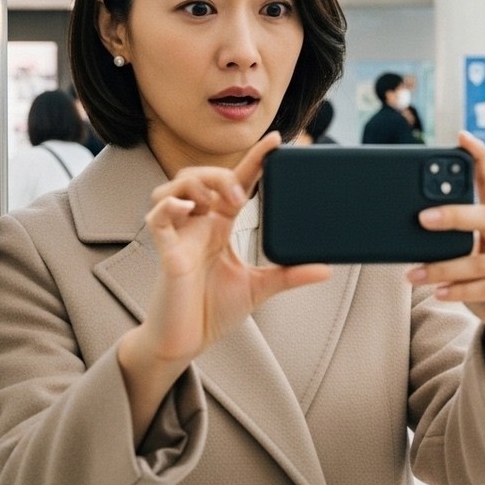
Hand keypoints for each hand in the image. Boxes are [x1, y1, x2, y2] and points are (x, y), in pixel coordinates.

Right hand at [120, 132, 331, 442]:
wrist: (184, 343)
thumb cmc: (212, 311)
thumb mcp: (259, 288)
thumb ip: (290, 274)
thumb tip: (326, 269)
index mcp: (219, 226)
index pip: (236, 182)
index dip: (254, 160)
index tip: (277, 141)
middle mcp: (198, 224)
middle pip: (200, 175)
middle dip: (220, 173)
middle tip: (242, 194)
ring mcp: (179, 236)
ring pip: (174, 186)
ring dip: (197, 183)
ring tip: (221, 201)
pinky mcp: (165, 253)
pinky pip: (157, 218)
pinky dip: (169, 206)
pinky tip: (186, 207)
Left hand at [407, 131, 484, 432]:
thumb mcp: (474, 261)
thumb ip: (458, 245)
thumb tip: (416, 230)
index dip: (480, 158)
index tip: (462, 137)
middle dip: (454, 215)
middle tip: (422, 218)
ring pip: (480, 261)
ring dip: (442, 269)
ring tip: (413, 276)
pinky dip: (458, 291)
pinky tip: (438, 293)